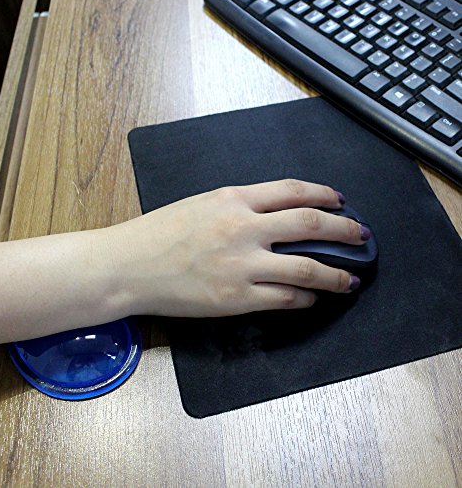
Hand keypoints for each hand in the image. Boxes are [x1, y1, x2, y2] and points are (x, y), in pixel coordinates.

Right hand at [107, 179, 368, 317]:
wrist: (128, 266)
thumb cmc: (159, 233)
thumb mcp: (202, 204)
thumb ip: (240, 206)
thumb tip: (275, 215)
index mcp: (233, 199)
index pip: (292, 191)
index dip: (323, 194)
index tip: (340, 201)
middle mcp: (243, 228)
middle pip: (309, 224)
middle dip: (344, 230)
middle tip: (362, 236)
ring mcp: (241, 265)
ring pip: (306, 268)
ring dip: (335, 274)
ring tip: (350, 279)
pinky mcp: (236, 299)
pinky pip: (284, 299)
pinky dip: (305, 299)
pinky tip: (312, 299)